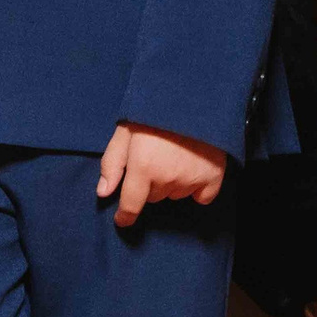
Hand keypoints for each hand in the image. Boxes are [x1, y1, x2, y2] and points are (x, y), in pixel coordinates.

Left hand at [97, 121, 225, 227]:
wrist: (195, 96)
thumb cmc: (154, 111)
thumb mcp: (124, 131)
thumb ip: (112, 163)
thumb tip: (103, 192)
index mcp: (143, 167)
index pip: (131, 204)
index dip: (125, 215)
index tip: (122, 220)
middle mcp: (167, 178)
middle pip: (153, 197)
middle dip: (149, 184)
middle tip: (153, 158)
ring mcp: (192, 180)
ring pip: (174, 195)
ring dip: (171, 183)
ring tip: (173, 156)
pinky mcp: (214, 178)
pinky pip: (202, 198)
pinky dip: (196, 188)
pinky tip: (192, 169)